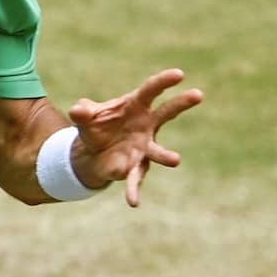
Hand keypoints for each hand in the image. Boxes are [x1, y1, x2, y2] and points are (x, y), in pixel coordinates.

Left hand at [67, 68, 203, 207]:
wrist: (92, 150)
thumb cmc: (96, 125)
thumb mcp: (85, 116)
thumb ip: (82, 112)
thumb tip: (78, 111)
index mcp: (136, 105)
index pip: (151, 90)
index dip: (164, 81)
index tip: (179, 74)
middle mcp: (146, 125)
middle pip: (167, 112)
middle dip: (182, 103)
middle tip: (198, 94)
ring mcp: (144, 147)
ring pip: (157, 150)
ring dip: (166, 155)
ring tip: (176, 160)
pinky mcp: (135, 166)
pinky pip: (135, 179)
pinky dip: (133, 190)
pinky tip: (133, 202)